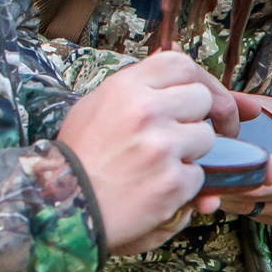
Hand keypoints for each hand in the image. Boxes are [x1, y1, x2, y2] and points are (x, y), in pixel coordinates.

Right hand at [56, 51, 239, 254]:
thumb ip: (138, 86)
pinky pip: (200, 176)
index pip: (181, 65)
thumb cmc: (80, 158)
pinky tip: (155, 187)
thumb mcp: (95, 106)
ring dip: (190, 152)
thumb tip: (175, 63)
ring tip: (158, 163)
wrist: (65, 208)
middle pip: (201, 98)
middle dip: (196, 117)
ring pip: (206, 137)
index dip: (197, 79)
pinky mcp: (173, 182)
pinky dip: (184, 185)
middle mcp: (147, 111)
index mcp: (126, 88)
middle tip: (177, 134)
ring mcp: (162, 147)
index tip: (200, 96)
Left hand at [213, 94, 271, 224]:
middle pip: (263, 198)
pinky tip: (221, 187)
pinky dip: (233, 203)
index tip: (232, 172)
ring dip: (226, 197)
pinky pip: (252, 214)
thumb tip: (210, 103)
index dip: (259, 180)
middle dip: (229, 187)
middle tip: (201, 176)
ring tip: (205, 180)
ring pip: (253, 209)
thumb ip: (242, 106)